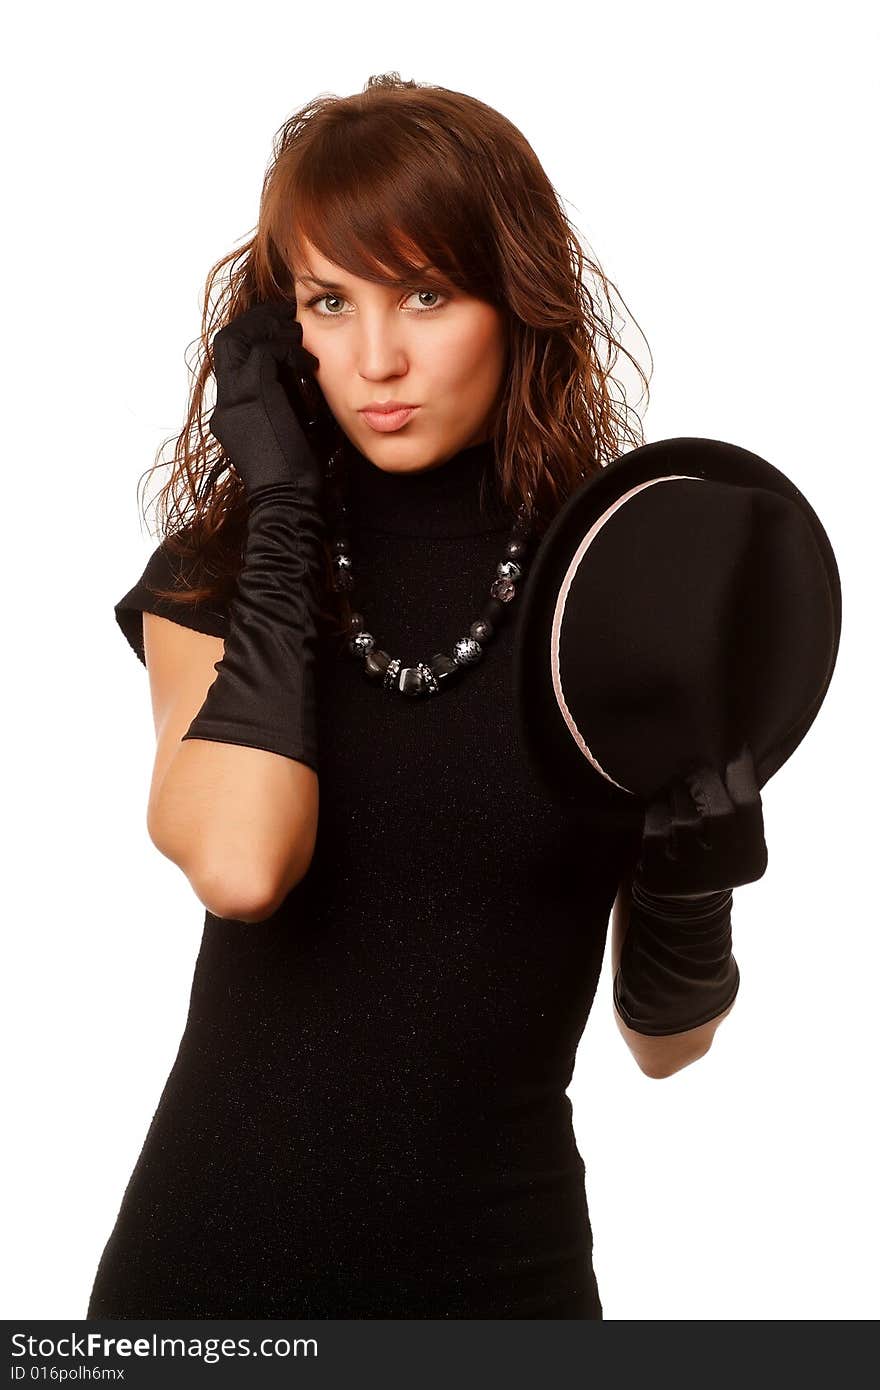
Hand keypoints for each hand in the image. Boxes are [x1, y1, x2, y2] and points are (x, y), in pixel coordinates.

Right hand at [209, 301, 323, 500]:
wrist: (288, 504)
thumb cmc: (296, 479)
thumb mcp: (286, 432)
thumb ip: (284, 403)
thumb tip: (302, 376)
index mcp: (231, 413)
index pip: (231, 358)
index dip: (254, 336)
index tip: (281, 330)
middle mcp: (226, 404)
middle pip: (227, 341)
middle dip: (257, 322)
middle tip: (287, 317)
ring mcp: (235, 402)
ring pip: (238, 339)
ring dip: (269, 329)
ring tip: (297, 333)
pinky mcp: (254, 401)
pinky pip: (264, 354)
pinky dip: (286, 349)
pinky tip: (307, 362)